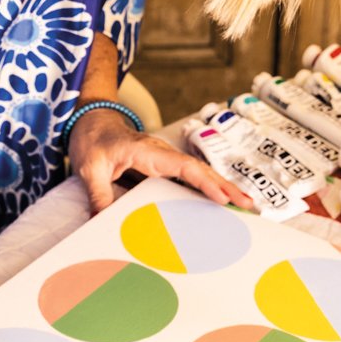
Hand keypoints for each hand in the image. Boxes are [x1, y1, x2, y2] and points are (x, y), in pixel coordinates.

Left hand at [69, 108, 252, 215]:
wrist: (91, 120)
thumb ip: (98, 194)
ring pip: (198, 175)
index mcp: (147, 151)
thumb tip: (102, 221)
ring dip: (221, 189)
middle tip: (251, 205)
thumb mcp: (90, 167)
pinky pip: (187, 179)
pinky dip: (205, 190)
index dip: (205, 182)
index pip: (183, 166)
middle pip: (200, 171)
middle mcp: (161, 155)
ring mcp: (164, 161)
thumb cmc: (92, 138)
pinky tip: (218, 204)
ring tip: (245, 207)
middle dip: (226, 187)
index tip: (223, 197)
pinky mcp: (161, 168)